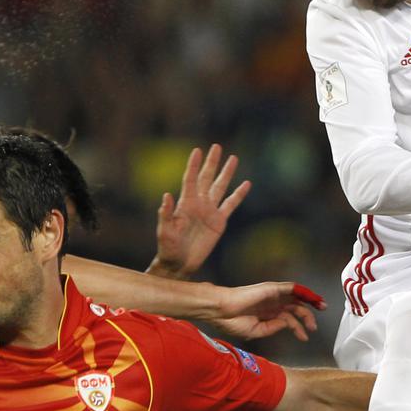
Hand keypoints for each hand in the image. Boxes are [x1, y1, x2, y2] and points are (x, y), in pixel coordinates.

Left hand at [147, 144, 251, 279]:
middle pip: (207, 178)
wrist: (180, 263)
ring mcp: (210, 211)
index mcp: (185, 203)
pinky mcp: (219, 221)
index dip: (193, 165)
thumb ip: (165, 214)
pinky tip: (246, 184)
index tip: (197, 150)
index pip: (190, 179)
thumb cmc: (168, 247)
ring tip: (233, 158)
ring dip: (226, 173)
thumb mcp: (164, 231)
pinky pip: (231, 204)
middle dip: (211, 163)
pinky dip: (239, 195)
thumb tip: (166, 196)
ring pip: (220, 187)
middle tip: (216, 147)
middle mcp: (199, 203)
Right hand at [208, 282, 324, 341]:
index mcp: (267, 313)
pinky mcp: (272, 289)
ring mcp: (273, 295)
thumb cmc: (233, 321)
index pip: (288, 318)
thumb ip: (273, 327)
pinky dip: (303, 291)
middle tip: (314, 327)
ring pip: (296, 297)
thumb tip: (288, 324)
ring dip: (310, 301)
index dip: (298, 327)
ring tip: (321, 308)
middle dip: (308, 316)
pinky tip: (313, 297)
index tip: (304, 337)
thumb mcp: (257, 331)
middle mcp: (272, 303)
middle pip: (295, 307)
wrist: (221, 310)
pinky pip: (292, 288)